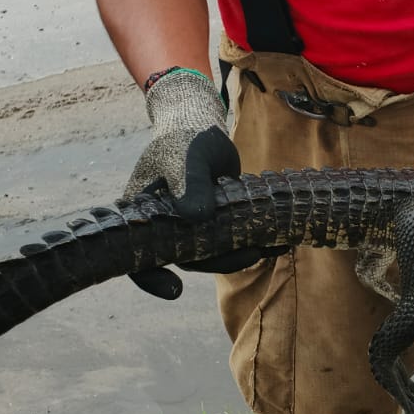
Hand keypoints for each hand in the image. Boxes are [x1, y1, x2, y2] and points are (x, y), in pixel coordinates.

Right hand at [123, 68, 270, 298]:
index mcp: (143, 215)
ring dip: (240, 254)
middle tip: (252, 256)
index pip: (137, 258)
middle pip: (187, 258)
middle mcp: (163, 226)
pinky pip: (228, 240)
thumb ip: (190, 185)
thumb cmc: (185, 138)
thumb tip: (195, 218)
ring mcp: (188, 225)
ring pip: (212, 252)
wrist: (200, 123)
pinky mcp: (213, 221)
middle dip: (219, 262)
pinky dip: (250, 241)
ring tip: (273, 248)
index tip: (174, 291)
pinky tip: (276, 242)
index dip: (151, 278)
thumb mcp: (187, 159)